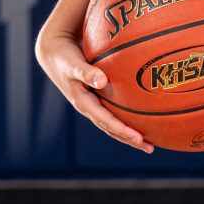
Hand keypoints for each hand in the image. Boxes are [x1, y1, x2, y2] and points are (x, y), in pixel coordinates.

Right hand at [34, 23, 152, 153]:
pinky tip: (141, 119)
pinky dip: (126, 120)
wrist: (53, 55)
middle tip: (150, 149)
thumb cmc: (64, 58)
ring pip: (112, 124)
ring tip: (148, 143)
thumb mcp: (73, 64)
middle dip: (129, 139)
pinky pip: (113, 113)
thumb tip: (102, 81)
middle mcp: (88, 108)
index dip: (122, 130)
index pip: (106, 121)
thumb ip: (86, 72)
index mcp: (83, 103)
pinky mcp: (96, 99)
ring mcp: (92, 105)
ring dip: (129, 134)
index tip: (139, 138)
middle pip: (111, 129)